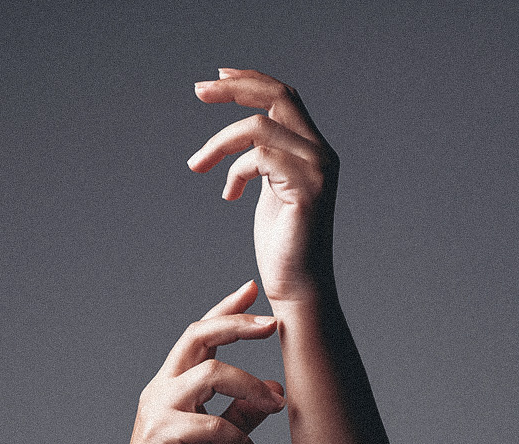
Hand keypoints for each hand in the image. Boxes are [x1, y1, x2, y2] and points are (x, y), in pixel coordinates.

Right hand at [104, 280, 284, 443]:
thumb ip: (239, 416)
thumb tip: (273, 394)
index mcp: (171, 386)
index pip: (198, 336)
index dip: (225, 310)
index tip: (253, 289)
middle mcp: (161, 390)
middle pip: (198, 336)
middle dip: (238, 324)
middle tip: (275, 324)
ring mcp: (158, 411)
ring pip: (211, 374)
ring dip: (252, 385)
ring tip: (279, 404)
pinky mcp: (162, 436)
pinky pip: (213, 426)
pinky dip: (243, 442)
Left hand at [188, 68, 337, 303]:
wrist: (298, 290)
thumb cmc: (282, 250)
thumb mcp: (272, 195)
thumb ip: (266, 164)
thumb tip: (246, 146)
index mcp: (313, 151)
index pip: (284, 99)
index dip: (251, 82)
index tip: (217, 78)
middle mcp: (321, 153)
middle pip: (278, 96)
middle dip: (234, 87)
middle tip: (197, 89)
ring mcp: (317, 169)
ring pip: (259, 127)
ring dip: (219, 143)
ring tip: (196, 165)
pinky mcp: (306, 189)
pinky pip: (259, 157)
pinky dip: (235, 171)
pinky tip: (228, 195)